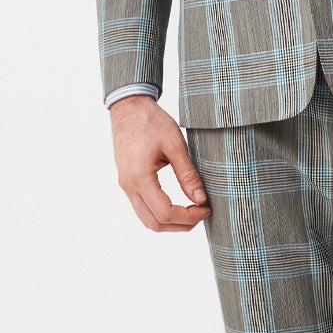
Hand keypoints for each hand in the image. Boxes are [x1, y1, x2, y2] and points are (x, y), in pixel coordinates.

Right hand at [109, 94, 210, 231]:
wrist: (128, 108)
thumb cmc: (151, 122)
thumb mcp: (175, 144)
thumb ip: (188, 174)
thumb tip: (201, 199)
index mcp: (140, 177)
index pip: (165, 213)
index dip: (188, 217)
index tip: (206, 208)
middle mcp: (129, 186)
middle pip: (154, 223)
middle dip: (181, 225)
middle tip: (201, 213)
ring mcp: (126, 186)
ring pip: (147, 219)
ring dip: (170, 222)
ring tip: (192, 212)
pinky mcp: (128, 182)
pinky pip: (142, 208)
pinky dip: (160, 214)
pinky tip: (177, 205)